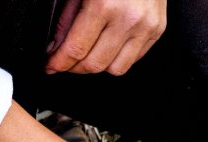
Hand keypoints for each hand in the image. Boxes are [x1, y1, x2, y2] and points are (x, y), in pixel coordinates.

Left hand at [46, 0, 166, 75]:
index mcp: (104, 4)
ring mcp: (146, 26)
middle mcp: (128, 18)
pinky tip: (107, 45)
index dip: (59, 62)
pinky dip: (117, 57)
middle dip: (74, 67)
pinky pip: (133, 59)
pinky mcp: (157, 30)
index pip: (77, 49)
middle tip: (65, 61)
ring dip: (97, 66)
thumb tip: (57, 47)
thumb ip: (67, 18)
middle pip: (95, 64)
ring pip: (115, 69)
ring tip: (87, 54)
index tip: (50, 66)